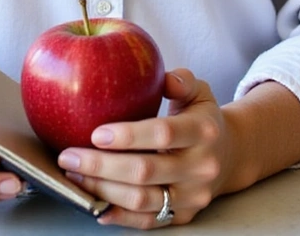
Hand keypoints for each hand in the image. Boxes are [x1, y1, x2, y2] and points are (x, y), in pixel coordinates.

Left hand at [57, 69, 229, 227]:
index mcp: (204, 131)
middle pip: (145, 171)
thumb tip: (163, 78)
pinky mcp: (184, 215)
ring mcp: (194, 195)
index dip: (127, 136)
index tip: (95, 133)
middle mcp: (202, 166)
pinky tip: (95, 204)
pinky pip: (147, 221)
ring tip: (76, 176)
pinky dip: (118, 215)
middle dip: (101, 166)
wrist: (230, 156)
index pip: (163, 133)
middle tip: (69, 157)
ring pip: (142, 199)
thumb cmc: (202, 121)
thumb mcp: (199, 93)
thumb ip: (181, 81)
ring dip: (102, 190)